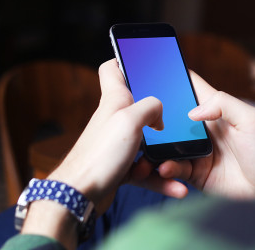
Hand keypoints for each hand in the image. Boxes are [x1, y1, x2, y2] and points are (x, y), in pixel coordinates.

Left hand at [22, 59, 187, 248]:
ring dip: (164, 155)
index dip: (125, 60)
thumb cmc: (99, 154)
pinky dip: (160, 178)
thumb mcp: (130, 119)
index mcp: (115, 100)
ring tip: (175, 165)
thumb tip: (159, 115)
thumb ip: (151, 106)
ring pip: (148, 143)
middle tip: (173, 121)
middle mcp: (115, 119)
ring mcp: (118, 143)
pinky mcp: (121, 165)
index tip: (142, 60)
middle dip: (159, 116)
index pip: (112, 69)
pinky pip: (147, 169)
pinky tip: (175, 187)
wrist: (79, 195)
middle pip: (139, 107)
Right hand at [156, 72, 254, 198]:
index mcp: (217, 109)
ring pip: (168, 143)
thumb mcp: (253, 120)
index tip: (155, 72)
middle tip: (144, 118)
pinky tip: (166, 167)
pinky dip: (167, 167)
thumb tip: (192, 111)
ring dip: (158, 145)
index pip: (192, 87)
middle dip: (157, 116)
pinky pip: (174, 167)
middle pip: (173, 115)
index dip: (175, 78)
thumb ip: (225, 104)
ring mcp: (197, 150)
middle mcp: (204, 128)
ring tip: (151, 147)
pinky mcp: (195, 172)